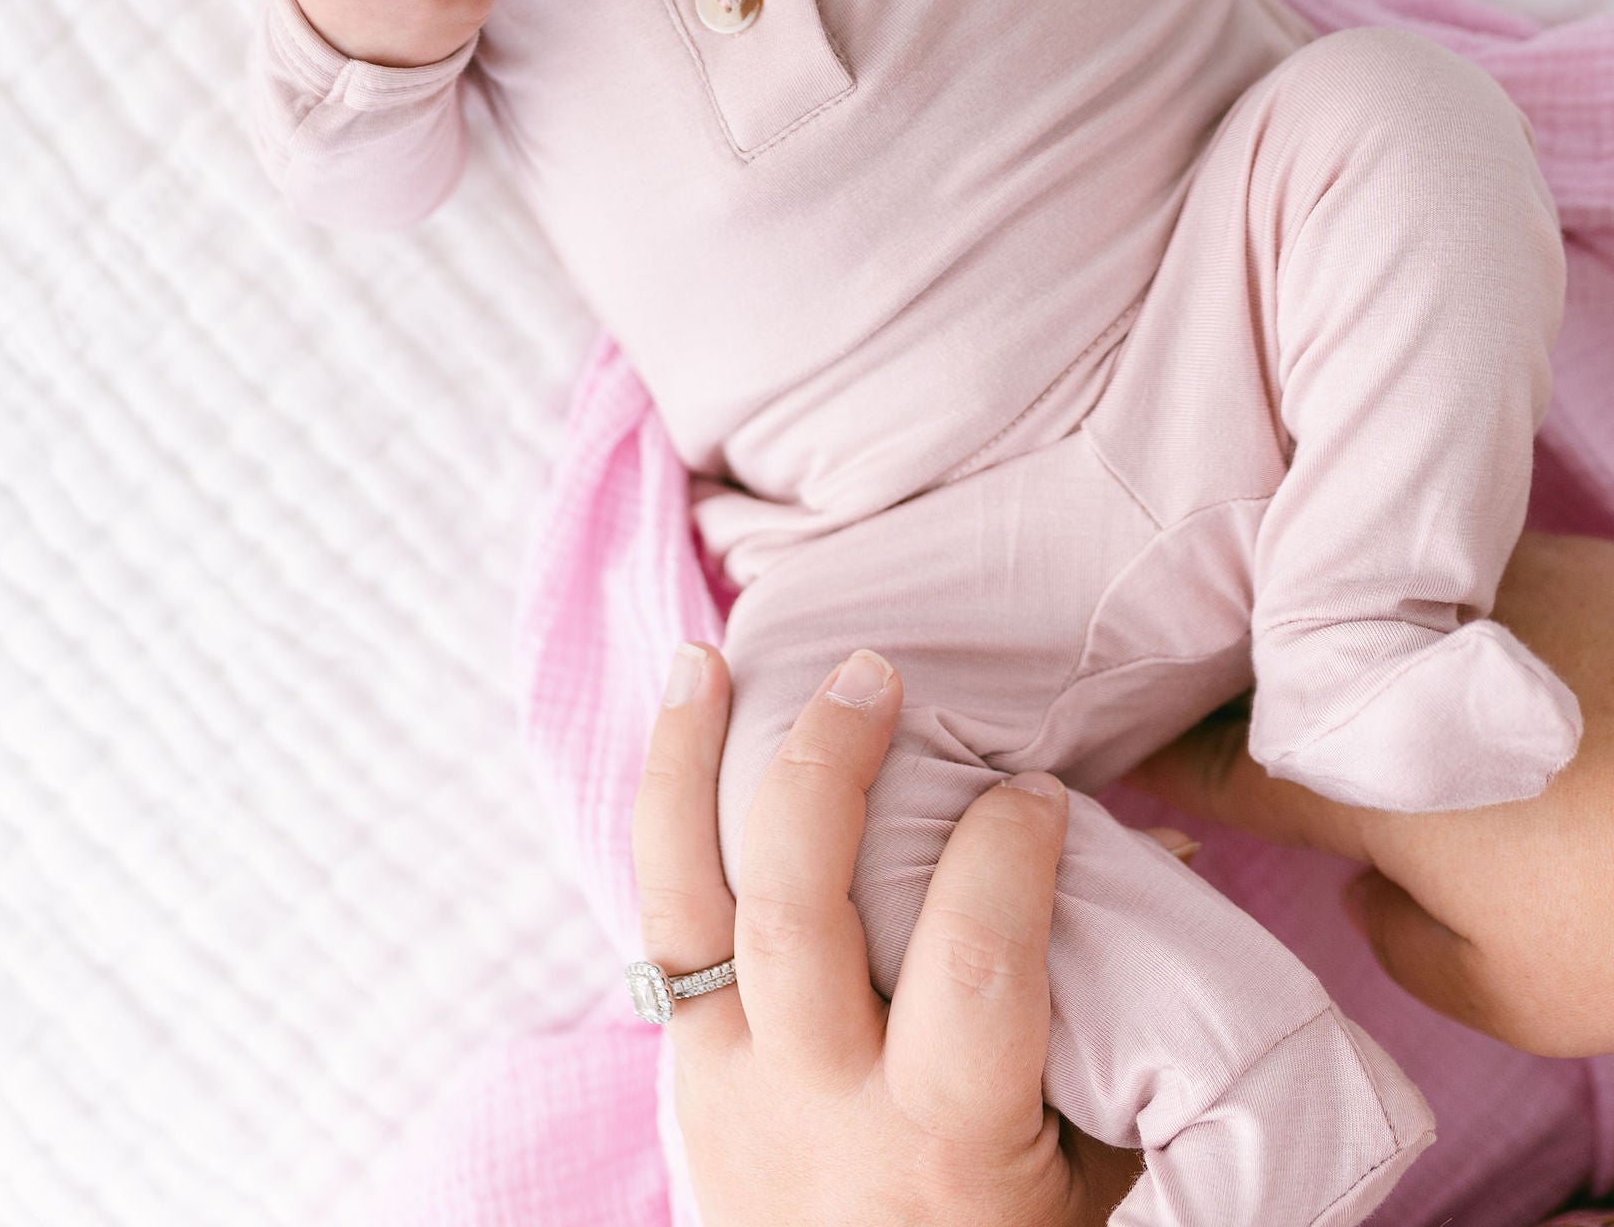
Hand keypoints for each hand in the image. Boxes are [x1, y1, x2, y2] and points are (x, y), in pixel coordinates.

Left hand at [632, 641, 1144, 1224]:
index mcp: (944, 1139)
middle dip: (827, 773)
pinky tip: (676, 732)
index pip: (974, 964)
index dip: (1007, 854)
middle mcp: (821, 1103)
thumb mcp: (1091, 1169)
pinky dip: (666, 824)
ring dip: (690, 769)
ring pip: (689, 909)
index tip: (1036, 794)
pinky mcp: (685, 1076)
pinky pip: (660, 932)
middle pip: (798, 912)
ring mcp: (734, 1089)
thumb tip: (1165, 850)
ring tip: (706, 656)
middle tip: (873, 675)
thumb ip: (1117, 1018)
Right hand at [1128, 531, 1613, 1059]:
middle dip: (1222, 662)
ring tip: (1332, 651)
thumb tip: (1373, 881)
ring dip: (1327, 617)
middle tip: (1184, 676)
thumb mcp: (1516, 990)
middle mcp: (1386, 647)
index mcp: (1354, 764)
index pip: (1220, 759)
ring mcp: (1468, 580)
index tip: (1112, 740)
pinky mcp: (1551, 547)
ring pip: (1356, 590)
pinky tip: (1462, 637)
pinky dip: (1428, 597)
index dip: (1159, 754)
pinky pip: (1452, 570)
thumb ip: (1405, 944)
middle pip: (1269, 647)